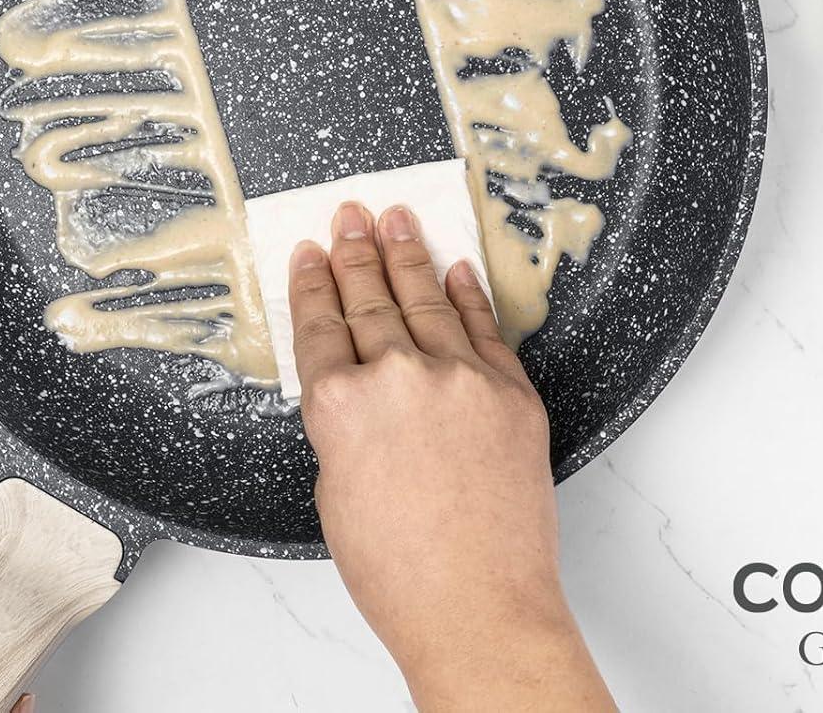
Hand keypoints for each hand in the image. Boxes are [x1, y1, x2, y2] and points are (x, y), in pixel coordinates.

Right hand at [290, 201, 614, 712]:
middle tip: (350, 214)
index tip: (312, 253)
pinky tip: (454, 270)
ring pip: (426, 300)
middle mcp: (396, 378)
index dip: (314, 283)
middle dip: (356, 252)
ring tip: (397, 220)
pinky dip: (467, 296)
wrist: (479, 608)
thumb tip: (361, 390)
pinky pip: (484, 328)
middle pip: (369, 299)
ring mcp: (459, 378)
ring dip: (407, 256)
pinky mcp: (510, 391)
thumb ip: (345, 425)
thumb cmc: (399, 571)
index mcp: (339, 405)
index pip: (320, 324)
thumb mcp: (335, 492)